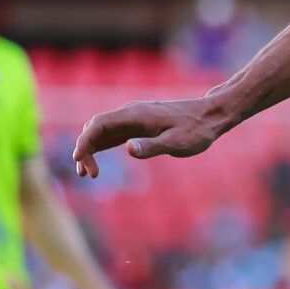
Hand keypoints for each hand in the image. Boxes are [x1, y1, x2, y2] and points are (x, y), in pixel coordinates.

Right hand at [71, 96, 232, 177]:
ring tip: (86, 174)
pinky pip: (112, 135)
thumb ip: (152, 146)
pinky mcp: (137, 126)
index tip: (78, 159)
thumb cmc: (196, 130)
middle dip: (85, 149)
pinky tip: (95, 162)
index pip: (99, 124)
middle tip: (90, 175)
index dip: (85, 141)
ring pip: (101, 132)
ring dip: (90, 150)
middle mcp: (130, 113)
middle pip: (95, 128)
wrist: (210, 116)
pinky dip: (100, 148)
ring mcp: (133, 119)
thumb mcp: (176, 142)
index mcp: (136, 114)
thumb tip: (128, 149)